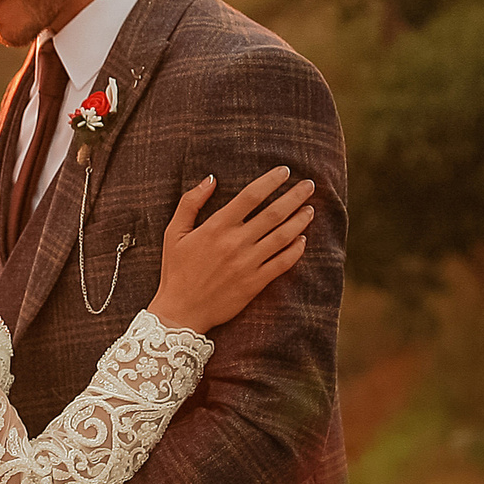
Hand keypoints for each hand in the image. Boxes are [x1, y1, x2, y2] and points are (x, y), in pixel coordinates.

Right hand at [149, 166, 315, 335]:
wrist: (181, 311)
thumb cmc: (176, 270)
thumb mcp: (174, 233)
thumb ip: (190, 202)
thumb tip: (210, 178)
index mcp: (216, 227)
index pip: (250, 196)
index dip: (270, 181)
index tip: (284, 172)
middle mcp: (235, 243)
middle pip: (273, 213)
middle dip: (294, 196)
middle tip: (309, 185)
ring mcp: (248, 263)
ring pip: (283, 236)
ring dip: (300, 220)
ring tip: (310, 209)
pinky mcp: (256, 283)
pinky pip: (283, 262)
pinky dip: (296, 249)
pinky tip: (303, 239)